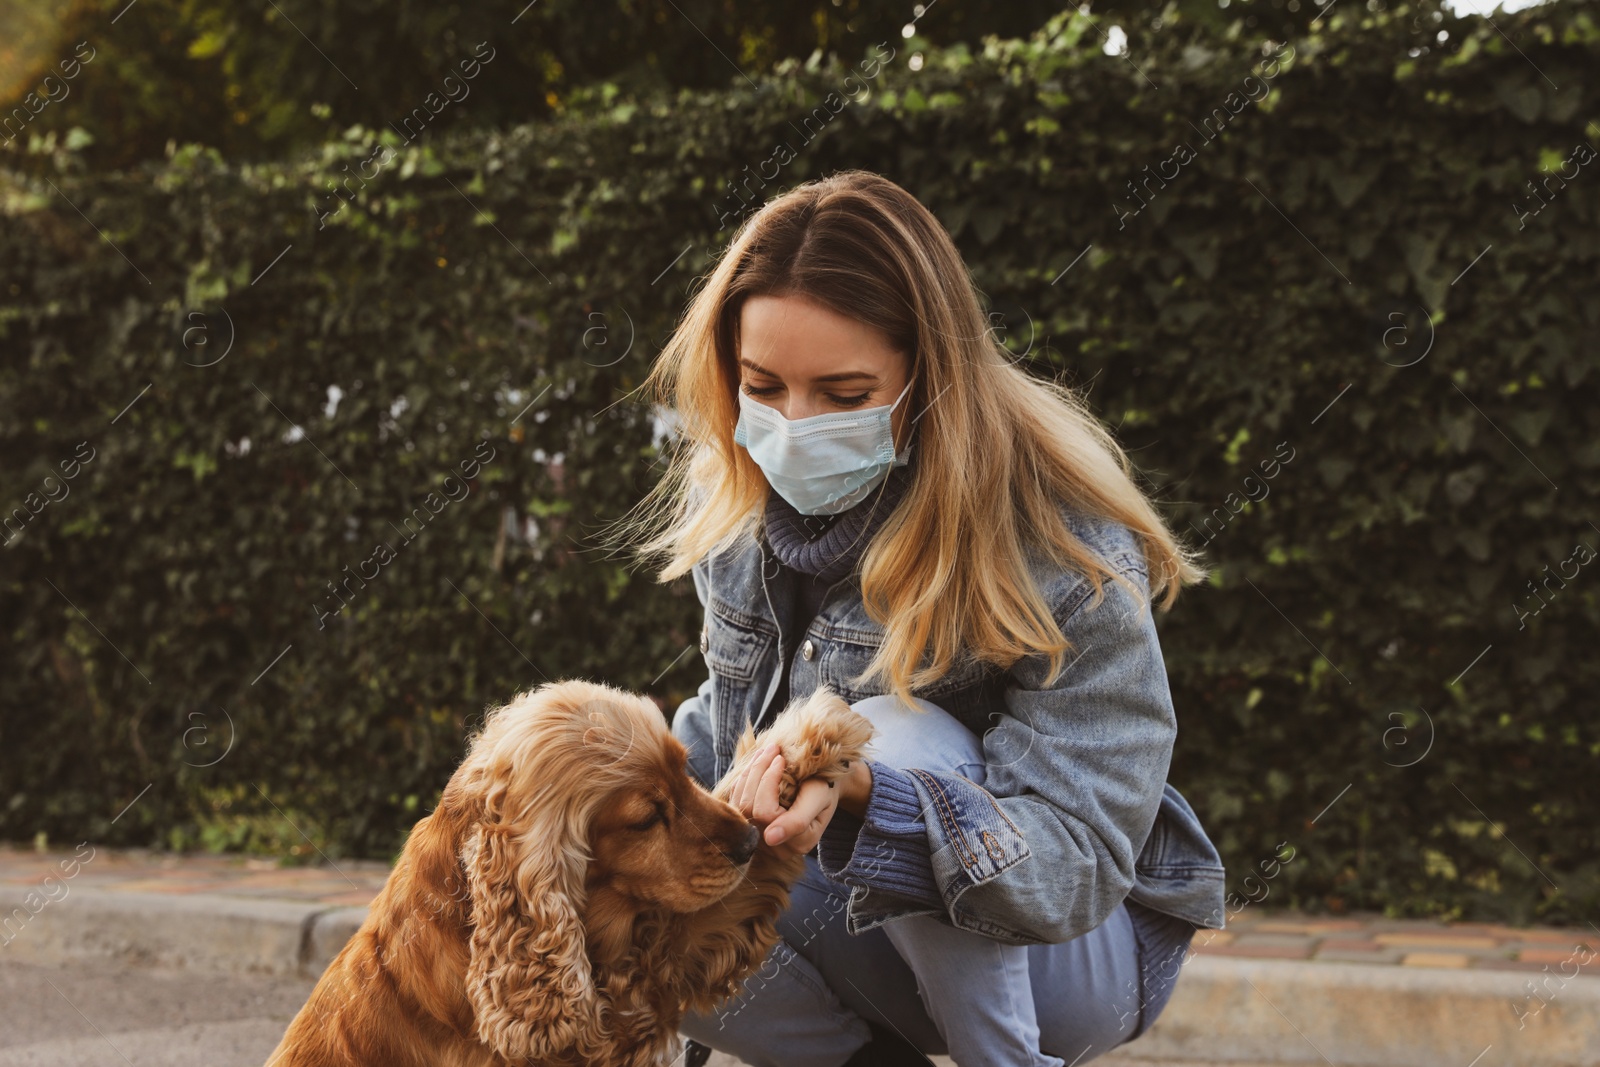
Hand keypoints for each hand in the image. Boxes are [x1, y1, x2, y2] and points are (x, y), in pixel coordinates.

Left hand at [724, 742, 842, 855]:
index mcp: (798, 842)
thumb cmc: (825, 790)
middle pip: (749, 808)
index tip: (780, 758)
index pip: (766, 813)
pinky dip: (744, 780)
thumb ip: (798, 820)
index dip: (768, 781)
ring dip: (750, 773)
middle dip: (758, 772)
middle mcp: (776, 846)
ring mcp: (760, 838)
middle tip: (772, 748)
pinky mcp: (750, 826)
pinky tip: (757, 765)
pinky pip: (735, 803)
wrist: (824, 788)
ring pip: (740, 804)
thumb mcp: (819, 799)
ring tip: (764, 752)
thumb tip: (770, 839)